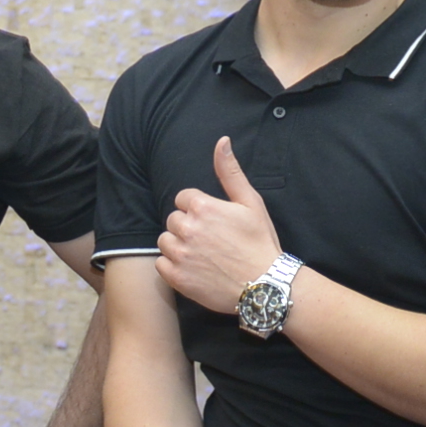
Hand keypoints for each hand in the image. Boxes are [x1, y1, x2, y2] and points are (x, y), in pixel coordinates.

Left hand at [157, 137, 288, 313]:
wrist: (264, 285)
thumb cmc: (260, 242)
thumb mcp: (250, 202)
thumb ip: (230, 172)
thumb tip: (222, 142)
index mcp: (203, 207)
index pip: (183, 199)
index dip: (198, 209)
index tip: (214, 222)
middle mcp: (187, 229)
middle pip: (173, 219)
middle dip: (188, 226)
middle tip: (210, 240)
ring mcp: (180, 255)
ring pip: (165, 241)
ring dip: (178, 245)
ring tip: (202, 255)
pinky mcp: (177, 278)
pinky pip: (161, 264)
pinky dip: (172, 266)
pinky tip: (193, 268)